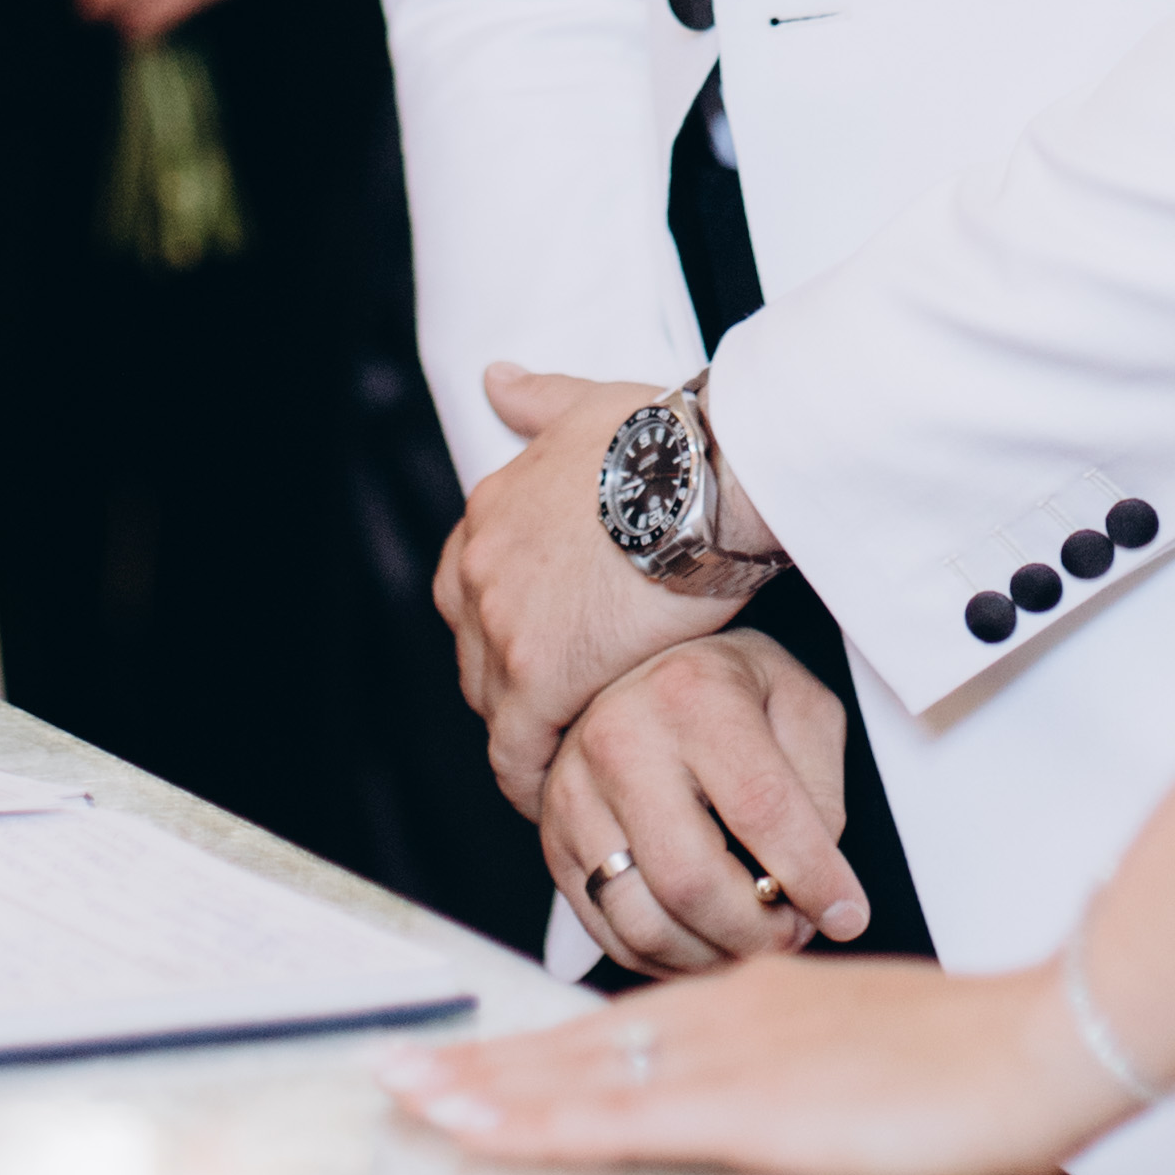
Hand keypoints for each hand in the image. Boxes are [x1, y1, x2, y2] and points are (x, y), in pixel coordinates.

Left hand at [386, 947, 1120, 1174]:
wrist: (1042, 1039)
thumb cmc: (979, 1059)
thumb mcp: (871, 1060)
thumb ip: (812, 1076)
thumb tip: (784, 1106)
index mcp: (756, 1002)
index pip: (622, 1029)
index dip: (542, 1049)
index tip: (477, 1063)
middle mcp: (725, 1014)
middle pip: (579, 1044)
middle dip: (486, 1067)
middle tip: (402, 1075)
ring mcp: (730, 1057)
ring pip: (577, 1075)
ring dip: (487, 1092)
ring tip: (412, 1102)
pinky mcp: (745, 1107)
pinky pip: (617, 1118)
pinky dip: (539, 1124)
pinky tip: (486, 1134)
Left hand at [436, 366, 748, 811]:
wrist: (705, 476)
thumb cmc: (665, 438)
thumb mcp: (587, 403)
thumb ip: (535, 399)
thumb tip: (495, 379)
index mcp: (488, 511)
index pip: (470, 591)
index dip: (503, 627)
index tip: (537, 651)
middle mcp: (478, 567)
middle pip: (476, 653)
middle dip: (511, 685)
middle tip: (558, 714)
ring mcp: (500, 624)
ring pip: (493, 704)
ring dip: (526, 733)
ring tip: (565, 762)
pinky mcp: (538, 676)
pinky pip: (518, 749)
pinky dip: (532, 776)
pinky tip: (559, 795)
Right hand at [544, 636, 870, 970]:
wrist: (640, 667)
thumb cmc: (731, 690)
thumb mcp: (799, 708)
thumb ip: (819, 793)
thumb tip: (819, 892)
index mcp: (692, 693)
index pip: (761, 810)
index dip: (813, 878)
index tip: (847, 914)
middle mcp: (620, 738)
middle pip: (691, 881)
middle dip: (758, 933)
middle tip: (795, 934)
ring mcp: (574, 792)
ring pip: (645, 922)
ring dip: (714, 956)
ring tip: (754, 941)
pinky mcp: (554, 840)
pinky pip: (609, 934)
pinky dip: (668, 960)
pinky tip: (707, 942)